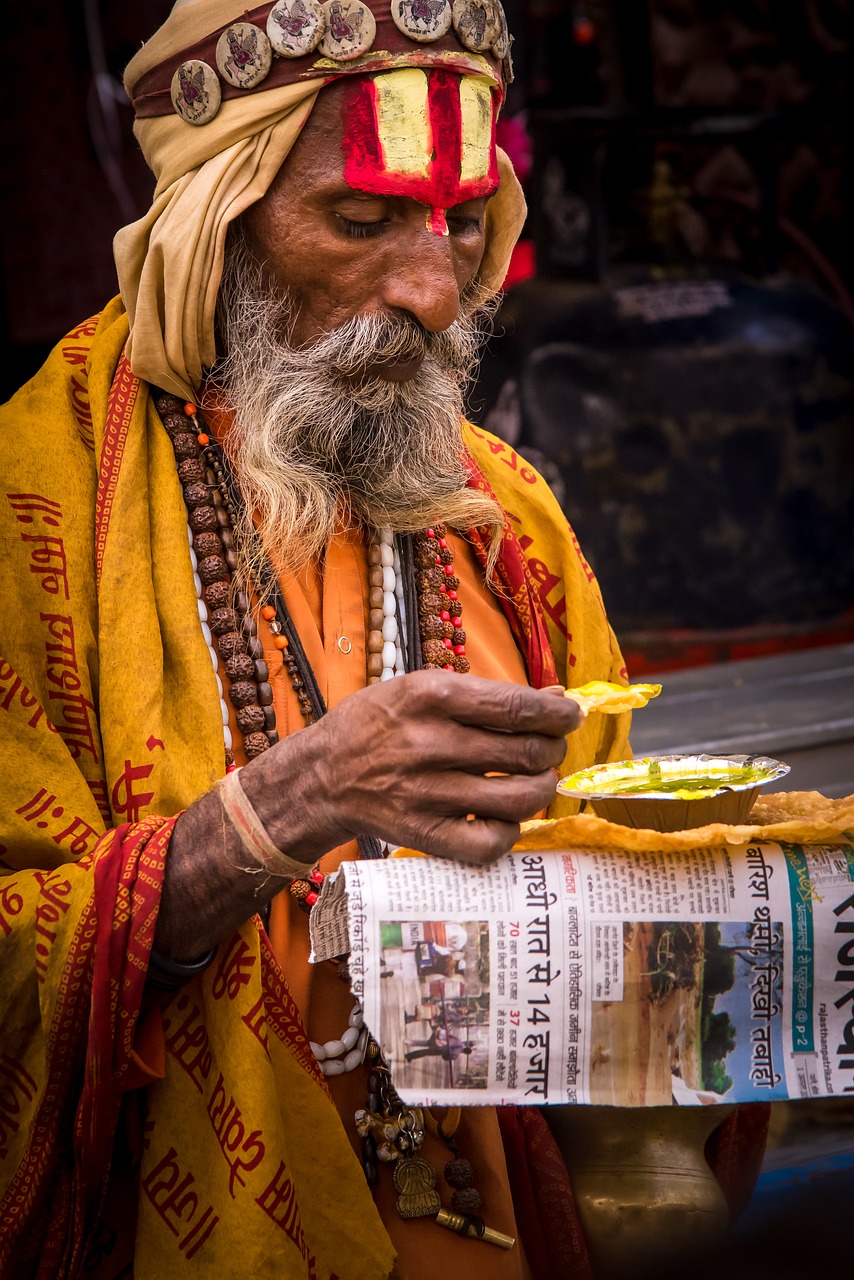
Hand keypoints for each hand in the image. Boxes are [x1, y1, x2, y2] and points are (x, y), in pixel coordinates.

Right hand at [242, 669, 582, 865]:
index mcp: (430, 696)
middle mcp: (429, 743)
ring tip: (534, 781)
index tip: (570, 714)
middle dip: (552, 750)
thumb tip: (556, 696)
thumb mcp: (422, 688)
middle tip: (548, 749)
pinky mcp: (422, 833)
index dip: (557, 713)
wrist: (321, 775)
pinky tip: (503, 817)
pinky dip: (509, 832)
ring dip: (541, 790)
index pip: (518, 707)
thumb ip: (487, 695)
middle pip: (527, 752)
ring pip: (519, 799)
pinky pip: (490, 842)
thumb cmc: (378, 723)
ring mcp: (425, 793)